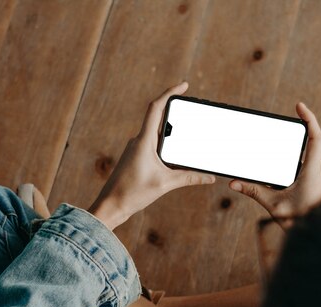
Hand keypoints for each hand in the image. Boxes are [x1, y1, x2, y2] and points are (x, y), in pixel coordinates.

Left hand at [89, 82, 215, 229]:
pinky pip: (152, 145)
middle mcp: (138, 141)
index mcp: (143, 141)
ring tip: (188, 132)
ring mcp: (136, 148)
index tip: (184, 85)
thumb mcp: (165, 184)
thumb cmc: (132, 194)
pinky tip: (175, 154)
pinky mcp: (135, 157)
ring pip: (156, 133)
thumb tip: (209, 177)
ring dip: (171, 131)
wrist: (110, 205)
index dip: (170, 92)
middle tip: (192, 109)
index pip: (156, 108)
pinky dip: (165, 145)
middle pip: (159, 118)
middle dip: (175, 113)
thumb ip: (189, 178)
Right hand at [229, 102, 320, 218]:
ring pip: (303, 167)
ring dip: (289, 171)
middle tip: (277, 159)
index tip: (299, 106)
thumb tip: (233, 183)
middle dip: (288, 154)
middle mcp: (319, 175)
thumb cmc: (299, 224)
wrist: (318, 241)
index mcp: (312, 173)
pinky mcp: (318, 190)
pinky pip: (305, 177)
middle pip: (304, 152)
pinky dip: (292, 179)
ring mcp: (320, 182)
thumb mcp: (273, 206)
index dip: (309, 119)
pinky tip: (284, 191)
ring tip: (280, 187)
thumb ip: (253, 191)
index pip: (315, 139)